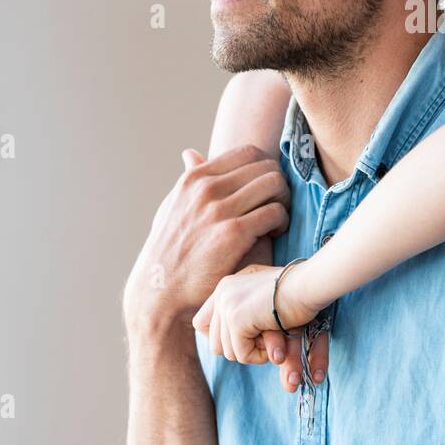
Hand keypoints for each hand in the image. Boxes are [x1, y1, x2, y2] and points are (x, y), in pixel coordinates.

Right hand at [123, 145, 289, 339]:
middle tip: (278, 205)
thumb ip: (187, 180)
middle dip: (279, 185)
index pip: (249, 152)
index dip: (266, 168)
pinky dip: (282, 222)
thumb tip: (191, 153)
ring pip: (274, 184)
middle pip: (266, 166)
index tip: (266, 189)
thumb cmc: (170, 252)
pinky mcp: (233, 233)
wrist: (160, 293)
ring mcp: (219, 210)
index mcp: (194, 178)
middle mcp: (206, 188)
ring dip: (284, 201)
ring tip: (276, 220)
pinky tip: (274, 234)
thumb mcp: (172, 208)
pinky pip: (274, 212)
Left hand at [192, 260, 327, 392]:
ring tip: (272, 336)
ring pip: (228, 352)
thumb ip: (245, 314)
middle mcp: (222, 292)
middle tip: (264, 339)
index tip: (241, 339)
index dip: (218, 338)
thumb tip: (219, 348)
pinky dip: (259, 355)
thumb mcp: (264, 300)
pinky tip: (275, 339)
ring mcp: (227, 305)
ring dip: (252, 351)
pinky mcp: (236, 318)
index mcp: (227, 285)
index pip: (201, 323)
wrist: (309, 284)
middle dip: (240, 348)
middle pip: (214, 343)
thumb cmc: (297, 293)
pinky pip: (241, 354)